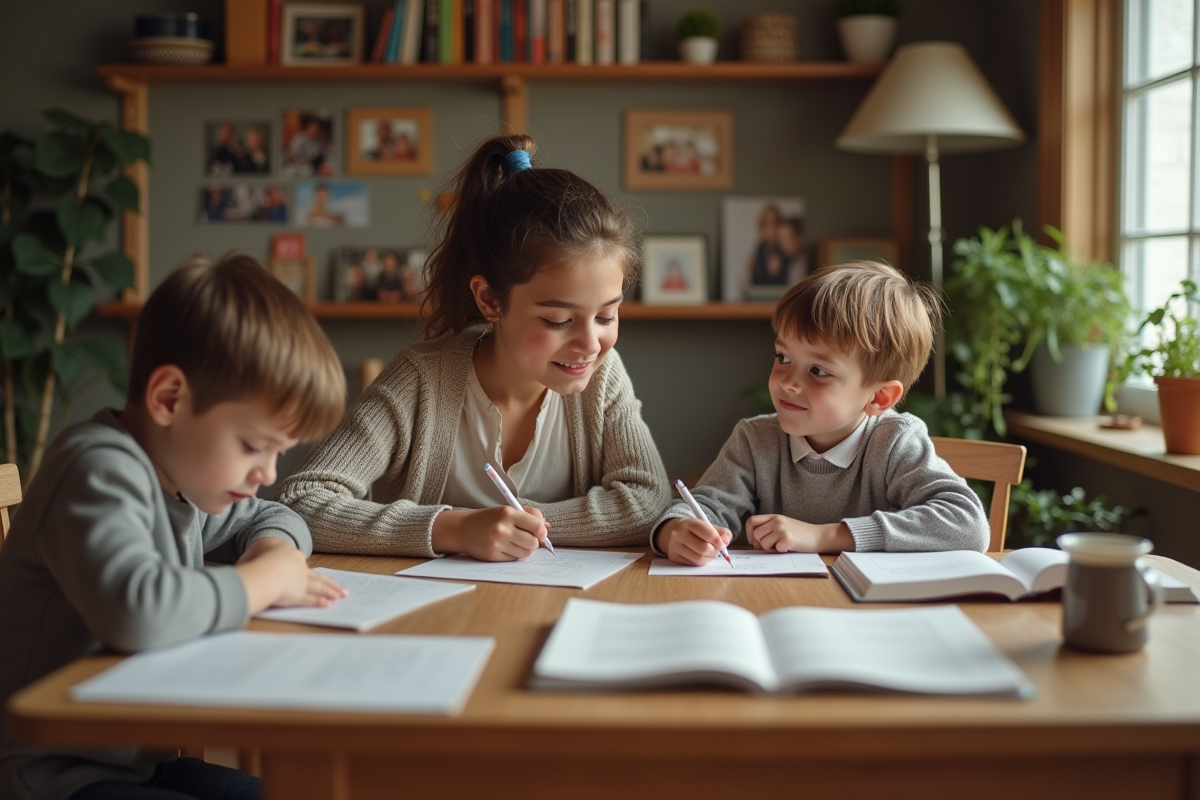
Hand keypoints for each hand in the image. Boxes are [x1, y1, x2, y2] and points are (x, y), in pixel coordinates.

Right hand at [235, 540, 347, 611]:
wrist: (261, 569)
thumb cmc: (253, 560)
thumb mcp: (249, 556)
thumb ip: (250, 561)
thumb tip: (243, 566)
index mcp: (288, 554)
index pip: (300, 563)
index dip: (309, 569)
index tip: (317, 574)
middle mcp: (299, 567)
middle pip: (318, 576)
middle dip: (331, 584)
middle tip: (342, 590)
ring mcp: (300, 581)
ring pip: (319, 587)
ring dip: (331, 592)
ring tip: (341, 597)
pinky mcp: (297, 594)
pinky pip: (310, 599)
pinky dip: (318, 602)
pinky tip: (327, 605)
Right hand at [432, 505, 548, 561]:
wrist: (463, 529)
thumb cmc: (489, 519)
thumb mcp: (507, 510)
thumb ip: (529, 515)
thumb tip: (547, 527)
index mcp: (508, 513)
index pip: (536, 525)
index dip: (543, 532)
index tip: (542, 534)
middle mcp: (502, 528)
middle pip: (533, 542)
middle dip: (534, 542)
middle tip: (527, 538)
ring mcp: (497, 543)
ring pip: (526, 553)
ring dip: (525, 549)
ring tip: (515, 542)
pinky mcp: (493, 555)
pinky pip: (514, 559)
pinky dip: (514, 555)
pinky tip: (505, 547)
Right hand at [657, 518, 732, 565]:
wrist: (674, 531)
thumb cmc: (695, 529)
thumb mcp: (708, 526)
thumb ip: (721, 532)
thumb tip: (726, 541)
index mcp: (690, 523)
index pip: (708, 534)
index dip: (719, 541)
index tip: (723, 545)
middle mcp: (679, 534)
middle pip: (703, 549)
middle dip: (715, 552)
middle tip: (718, 551)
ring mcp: (674, 546)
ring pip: (698, 559)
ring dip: (709, 558)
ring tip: (711, 554)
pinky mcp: (674, 557)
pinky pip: (693, 564)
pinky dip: (701, 562)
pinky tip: (702, 557)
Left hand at [745, 515, 853, 553]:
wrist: (819, 536)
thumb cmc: (800, 534)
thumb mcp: (783, 525)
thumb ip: (769, 528)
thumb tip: (753, 541)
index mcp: (774, 517)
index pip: (751, 521)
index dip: (749, 533)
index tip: (754, 541)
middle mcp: (777, 520)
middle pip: (756, 534)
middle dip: (760, 544)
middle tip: (772, 547)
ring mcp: (782, 529)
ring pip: (763, 542)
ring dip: (770, 548)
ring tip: (781, 546)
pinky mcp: (788, 538)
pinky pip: (775, 549)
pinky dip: (780, 551)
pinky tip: (789, 548)